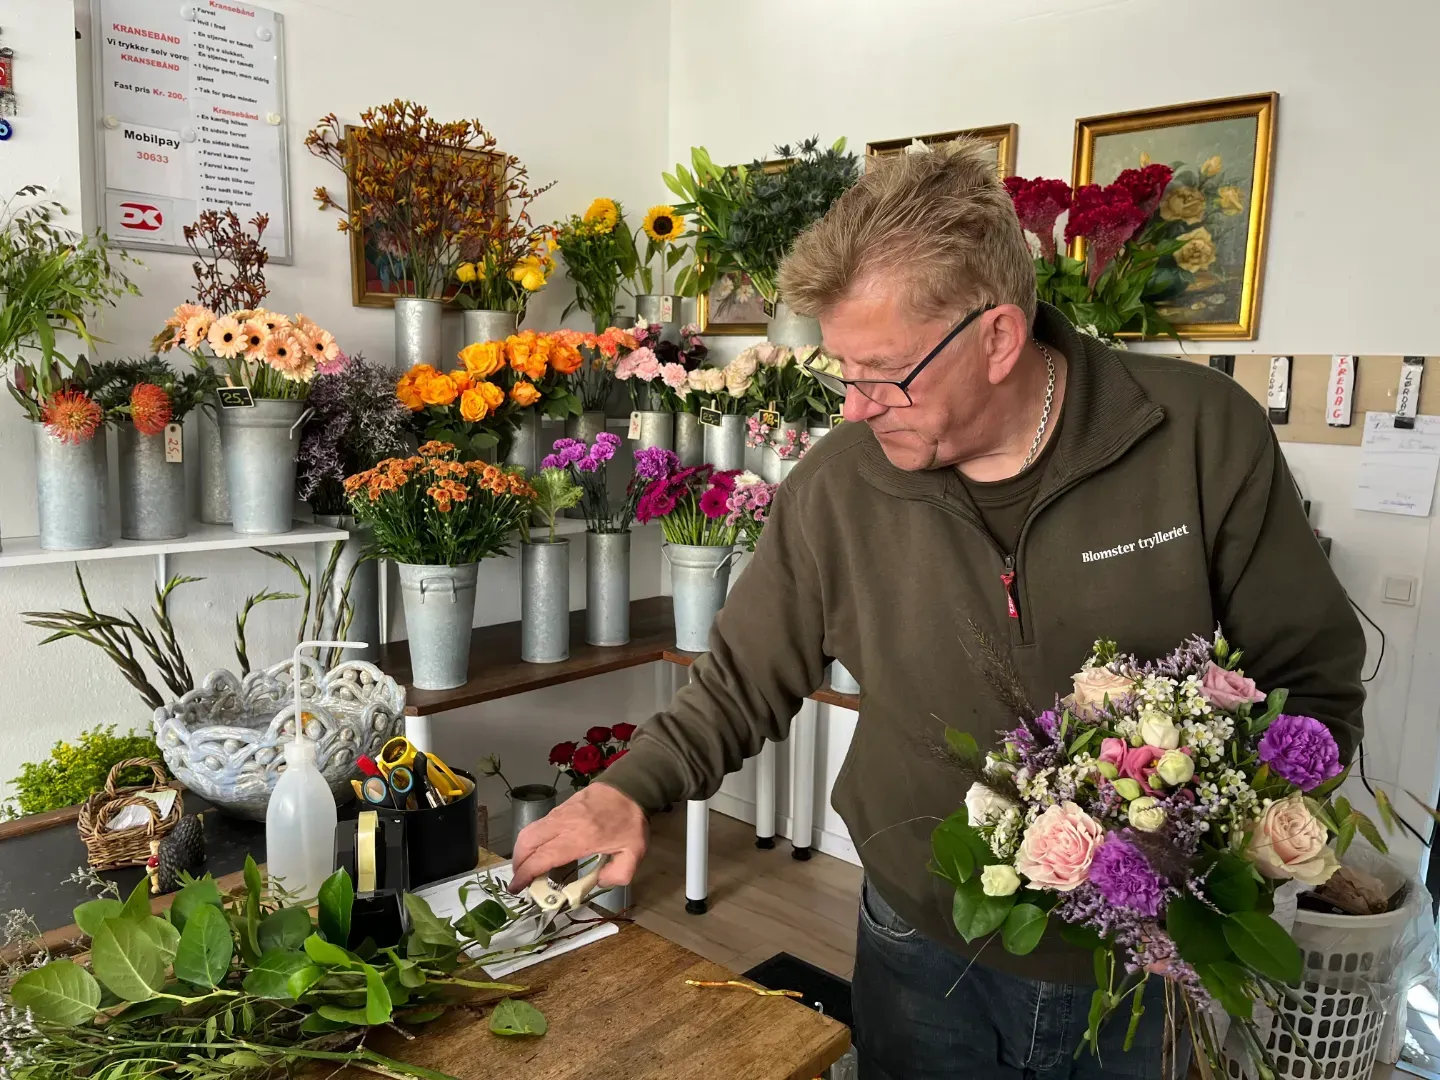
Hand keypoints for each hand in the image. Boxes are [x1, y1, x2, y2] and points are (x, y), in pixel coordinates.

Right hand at [508, 782, 648, 892]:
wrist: (631, 786)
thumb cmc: (631, 822)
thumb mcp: (634, 853)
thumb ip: (618, 875)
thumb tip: (598, 882)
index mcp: (580, 838)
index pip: (543, 857)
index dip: (526, 874)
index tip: (517, 888)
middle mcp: (564, 823)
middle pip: (527, 841)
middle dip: (518, 863)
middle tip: (519, 880)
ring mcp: (560, 812)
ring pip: (529, 830)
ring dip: (522, 851)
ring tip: (525, 868)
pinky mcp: (561, 806)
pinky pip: (538, 824)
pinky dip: (532, 839)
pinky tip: (539, 851)